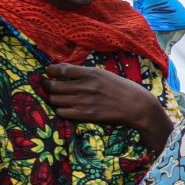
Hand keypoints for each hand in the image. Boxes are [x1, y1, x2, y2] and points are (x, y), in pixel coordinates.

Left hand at [38, 63, 160, 128]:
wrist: (137, 106)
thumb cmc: (122, 88)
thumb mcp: (104, 74)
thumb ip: (85, 73)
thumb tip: (65, 72)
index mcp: (91, 73)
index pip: (62, 69)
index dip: (51, 70)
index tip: (49, 72)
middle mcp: (85, 87)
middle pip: (53, 86)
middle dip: (47, 85)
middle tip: (47, 85)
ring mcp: (84, 102)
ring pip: (55, 100)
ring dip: (53, 98)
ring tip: (56, 97)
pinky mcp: (86, 115)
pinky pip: (62, 112)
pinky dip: (60, 110)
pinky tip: (65, 107)